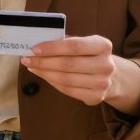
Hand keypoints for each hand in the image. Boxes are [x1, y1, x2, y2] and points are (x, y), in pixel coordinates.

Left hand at [21, 36, 139, 111]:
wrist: (112, 76)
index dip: (52, 48)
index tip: (34, 49)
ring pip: (66, 79)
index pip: (74, 46)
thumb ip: (65, 42)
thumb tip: (37, 43)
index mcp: (103, 45)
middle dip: (43, 62)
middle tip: (27, 59)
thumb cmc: (90, 55)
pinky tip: (44, 76)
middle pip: (68, 64)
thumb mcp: (84, 43)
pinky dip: (52, 83)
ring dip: (44, 73)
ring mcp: (103, 83)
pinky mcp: (96, 97)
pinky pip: (68, 90)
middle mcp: (106, 64)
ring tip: (32, 67)